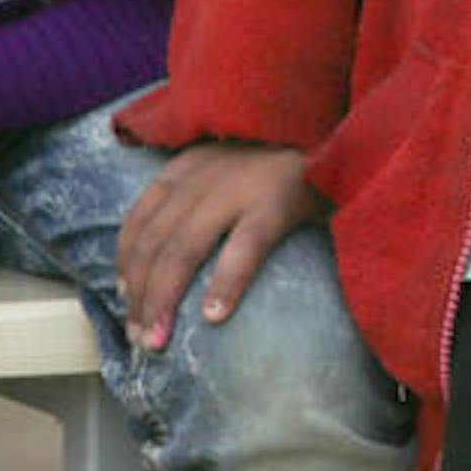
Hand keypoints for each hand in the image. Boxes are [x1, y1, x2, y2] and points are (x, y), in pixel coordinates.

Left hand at [117, 141, 323, 350]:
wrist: (345, 132)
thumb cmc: (288, 160)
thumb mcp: (231, 166)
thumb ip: (202, 197)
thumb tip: (174, 260)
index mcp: (189, 166)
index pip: (138, 222)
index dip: (125, 268)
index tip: (126, 303)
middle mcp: (203, 175)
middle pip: (153, 244)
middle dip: (140, 297)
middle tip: (141, 339)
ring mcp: (239, 187)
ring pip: (182, 250)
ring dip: (164, 299)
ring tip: (159, 339)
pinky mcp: (276, 201)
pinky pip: (243, 249)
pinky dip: (225, 284)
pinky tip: (214, 316)